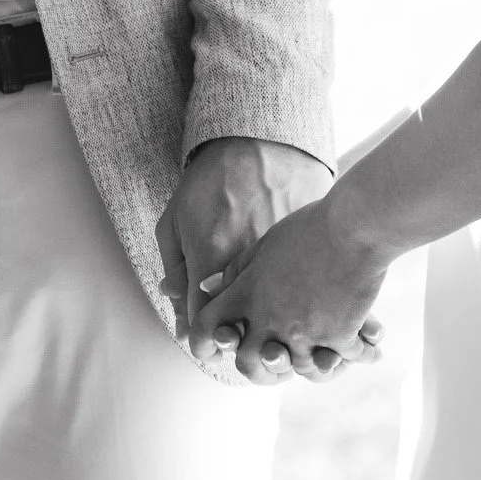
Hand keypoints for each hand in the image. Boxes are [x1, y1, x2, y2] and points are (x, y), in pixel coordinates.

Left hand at [156, 136, 328, 332]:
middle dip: (235, 337)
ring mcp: (281, 258)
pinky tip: (290, 297)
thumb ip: (174, 263)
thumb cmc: (214, 176)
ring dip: (268, 324)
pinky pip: (302, 291)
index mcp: (210, 256)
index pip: (204, 323)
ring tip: (261, 320)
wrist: (261, 137)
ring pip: (276, 314)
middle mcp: (247, 264)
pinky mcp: (307, 249)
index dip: (202, 340)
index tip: (203, 342)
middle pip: (242, 324)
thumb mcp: (177, 216)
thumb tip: (173, 300)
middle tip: (232, 334)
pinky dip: (296, 300)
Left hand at [191, 193, 387, 387]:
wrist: (354, 225)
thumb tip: (205, 286)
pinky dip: (360, 355)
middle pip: (248, 363)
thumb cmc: (309, 226)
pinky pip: (343, 362)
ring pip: (295, 370)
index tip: (213, 349)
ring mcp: (304, 333)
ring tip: (326, 354)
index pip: (207, 326)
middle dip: (256, 365)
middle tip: (274, 357)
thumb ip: (237, 269)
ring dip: (310, 363)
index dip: (203, 342)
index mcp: (249, 292)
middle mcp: (271, 318)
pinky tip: (373, 350)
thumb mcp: (265, 242)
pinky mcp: (338, 338)